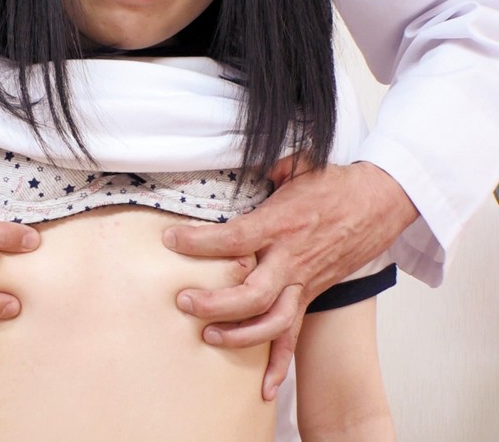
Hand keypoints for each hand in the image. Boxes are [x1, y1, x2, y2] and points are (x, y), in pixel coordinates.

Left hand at [163, 161, 417, 399]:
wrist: (382, 202)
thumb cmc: (336, 183)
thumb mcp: (298, 165)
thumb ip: (267, 168)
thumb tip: (246, 165)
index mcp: (281, 223)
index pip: (233, 239)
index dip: (198, 242)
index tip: (169, 240)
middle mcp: (291, 258)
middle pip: (251, 293)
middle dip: (214, 303)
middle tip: (183, 302)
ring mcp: (304, 282)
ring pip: (272, 321)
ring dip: (239, 335)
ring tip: (207, 335)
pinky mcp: (312, 295)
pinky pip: (295, 334)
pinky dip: (280, 363)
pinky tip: (264, 386)